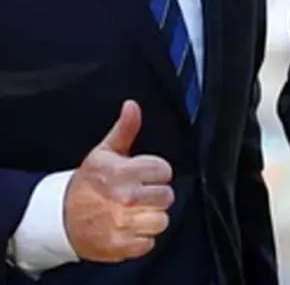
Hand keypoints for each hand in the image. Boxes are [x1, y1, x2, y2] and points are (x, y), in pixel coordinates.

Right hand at [64, 101, 174, 262]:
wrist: (59, 218)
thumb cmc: (87, 184)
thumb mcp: (104, 152)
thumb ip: (125, 129)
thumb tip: (133, 106)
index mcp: (122, 173)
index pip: (164, 171)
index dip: (156, 172)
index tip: (144, 175)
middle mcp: (125, 199)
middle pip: (167, 196)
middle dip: (155, 195)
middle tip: (139, 194)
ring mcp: (123, 224)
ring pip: (162, 220)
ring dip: (151, 217)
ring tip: (135, 212)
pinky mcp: (121, 245)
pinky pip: (149, 242)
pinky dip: (141, 238)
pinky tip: (129, 228)